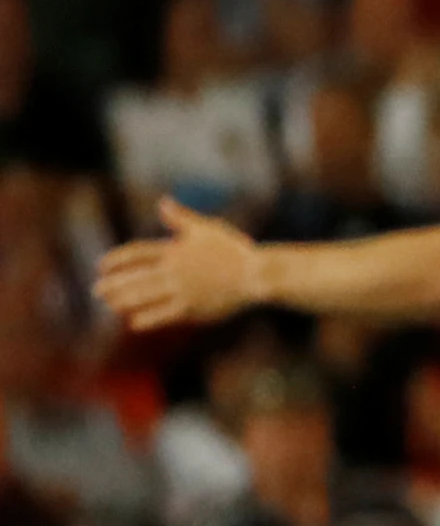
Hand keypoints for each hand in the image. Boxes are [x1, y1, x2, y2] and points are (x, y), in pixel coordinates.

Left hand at [98, 198, 262, 330]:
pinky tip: (134, 322)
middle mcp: (174, 271)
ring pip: (146, 297)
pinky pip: (164, 315)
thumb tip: (162, 203)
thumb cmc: (234, 250)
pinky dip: (148, 319)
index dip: (117, 260)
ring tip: (110, 305)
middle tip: (96, 290)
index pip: (137, 254)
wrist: (257, 275)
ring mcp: (183, 291)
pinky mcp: (194, 309)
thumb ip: (180, 219)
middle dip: (114, 284)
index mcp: (175, 250)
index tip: (101, 266)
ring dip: (125, 301)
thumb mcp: (206, 229)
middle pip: (136, 277)